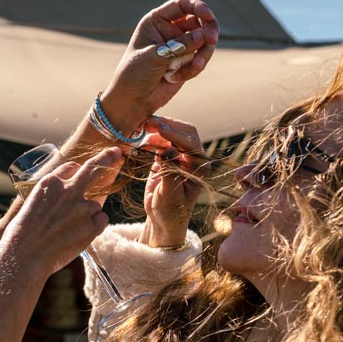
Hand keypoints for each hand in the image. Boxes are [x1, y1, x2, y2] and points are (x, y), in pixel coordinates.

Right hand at [5, 147, 122, 275]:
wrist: (24, 255)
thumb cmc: (23, 233)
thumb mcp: (32, 203)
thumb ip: (52, 192)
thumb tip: (71, 189)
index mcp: (51, 182)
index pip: (71, 167)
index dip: (77, 170)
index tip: (85, 167)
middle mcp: (68, 190)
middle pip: (93, 169)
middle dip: (106, 158)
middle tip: (117, 153)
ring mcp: (82, 208)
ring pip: (95, 205)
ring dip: (88, 215)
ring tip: (69, 231)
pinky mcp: (91, 227)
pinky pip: (102, 220)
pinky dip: (95, 226)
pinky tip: (79, 236)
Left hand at [99, 0, 218, 134]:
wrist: (132, 100)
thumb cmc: (135, 74)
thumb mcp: (155, 56)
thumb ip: (180, 45)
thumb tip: (204, 35)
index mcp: (156, 21)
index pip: (182, 5)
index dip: (198, 7)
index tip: (208, 16)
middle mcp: (170, 30)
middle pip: (199, 20)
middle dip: (208, 29)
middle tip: (212, 40)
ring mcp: (180, 46)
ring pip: (204, 41)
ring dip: (203, 53)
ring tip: (194, 66)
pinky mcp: (186, 62)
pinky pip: (200, 59)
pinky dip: (195, 68)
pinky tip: (177, 78)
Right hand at [139, 115, 203, 247]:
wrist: (162, 219)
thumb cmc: (170, 211)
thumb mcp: (170, 194)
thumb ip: (170, 171)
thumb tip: (168, 150)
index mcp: (200, 166)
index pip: (190, 142)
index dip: (175, 134)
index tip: (159, 129)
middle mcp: (193, 158)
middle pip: (184, 131)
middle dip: (167, 125)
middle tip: (149, 121)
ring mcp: (181, 155)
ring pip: (172, 133)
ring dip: (158, 128)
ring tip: (143, 127)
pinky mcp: (167, 156)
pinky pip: (161, 140)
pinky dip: (152, 136)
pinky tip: (142, 138)